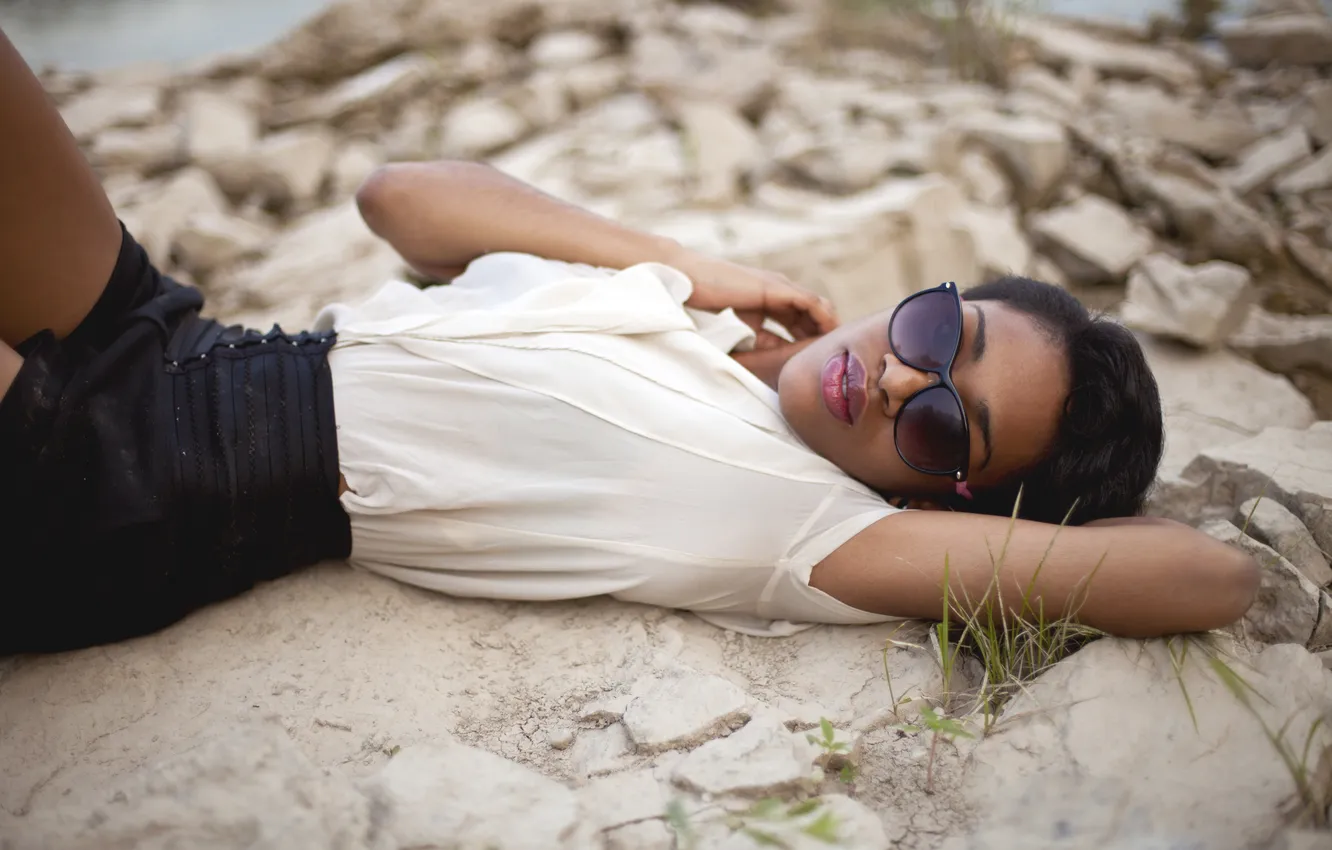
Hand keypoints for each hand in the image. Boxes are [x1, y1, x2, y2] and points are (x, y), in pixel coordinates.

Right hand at [666, 246, 837, 348]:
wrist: (692, 280)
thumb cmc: (708, 303)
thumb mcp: (742, 328)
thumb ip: (761, 340)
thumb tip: (778, 358)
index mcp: (771, 300)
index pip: (801, 321)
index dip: (813, 340)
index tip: (821, 360)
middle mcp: (780, 292)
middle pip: (814, 315)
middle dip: (825, 336)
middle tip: (835, 359)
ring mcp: (781, 287)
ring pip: (818, 308)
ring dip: (828, 329)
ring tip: (836, 351)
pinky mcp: (778, 287)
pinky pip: (811, 304)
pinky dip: (823, 320)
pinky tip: (830, 337)